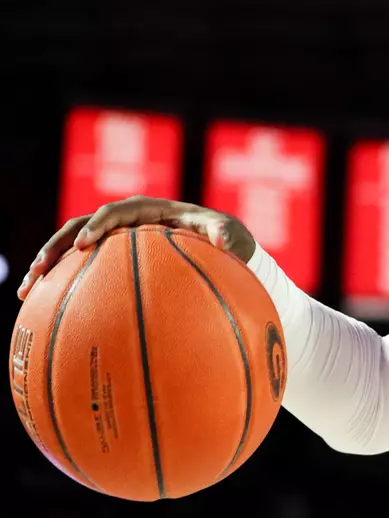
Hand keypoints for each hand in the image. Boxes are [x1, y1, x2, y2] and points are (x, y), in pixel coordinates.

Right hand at [18, 197, 253, 300]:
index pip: (115, 213)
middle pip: (79, 227)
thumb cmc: (228, 239)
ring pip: (70, 247)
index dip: (97, 226)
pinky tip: (42, 307)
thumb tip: (224, 240)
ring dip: (46, 266)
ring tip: (25, 292)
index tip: (83, 246)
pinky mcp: (111, 256)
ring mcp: (115, 238)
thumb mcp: (233, 235)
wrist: (223, 246)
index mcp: (149, 210)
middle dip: (55, 247)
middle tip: (39, 270)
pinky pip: (80, 268)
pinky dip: (61, 284)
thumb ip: (227, 235)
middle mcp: (125, 220)